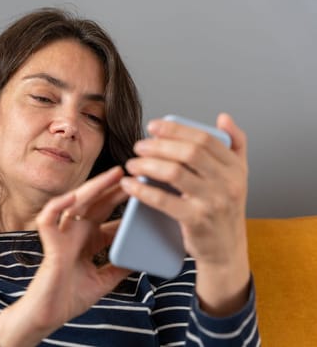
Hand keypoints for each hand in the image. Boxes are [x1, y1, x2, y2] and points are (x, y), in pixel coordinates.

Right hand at [0, 166, 130, 345]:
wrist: (49, 316)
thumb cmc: (70, 298)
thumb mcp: (104, 281)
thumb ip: (120, 268)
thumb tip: (142, 258)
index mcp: (88, 240)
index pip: (108, 216)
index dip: (124, 205)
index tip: (144, 193)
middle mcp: (75, 233)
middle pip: (96, 204)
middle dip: (113, 188)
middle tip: (132, 173)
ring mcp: (62, 235)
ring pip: (76, 203)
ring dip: (94, 187)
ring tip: (113, 175)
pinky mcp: (49, 243)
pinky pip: (49, 218)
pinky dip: (59, 205)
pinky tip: (74, 196)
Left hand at [120, 113, 250, 315]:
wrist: (227, 251)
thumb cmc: (226, 211)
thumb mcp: (239, 176)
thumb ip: (235, 144)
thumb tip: (223, 118)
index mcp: (235, 168)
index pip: (205, 139)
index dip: (176, 129)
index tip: (153, 127)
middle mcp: (228, 183)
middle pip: (189, 152)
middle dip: (158, 145)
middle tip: (139, 146)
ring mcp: (213, 202)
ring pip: (174, 173)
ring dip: (147, 164)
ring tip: (132, 163)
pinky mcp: (196, 220)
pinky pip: (164, 200)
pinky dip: (143, 190)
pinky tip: (130, 184)